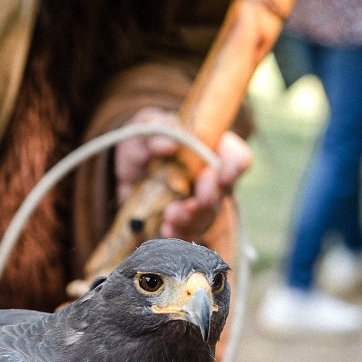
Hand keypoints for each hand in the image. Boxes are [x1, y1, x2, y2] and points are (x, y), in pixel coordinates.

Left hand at [113, 106, 251, 239]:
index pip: (237, 158)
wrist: (125, 169)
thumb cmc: (146, 140)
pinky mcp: (182, 222)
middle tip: (193, 202)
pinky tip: (166, 231)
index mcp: (212, 149)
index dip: (234, 167)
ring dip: (191, 219)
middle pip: (223, 192)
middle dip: (209, 198)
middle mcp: (212, 178)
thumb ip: (158, 131)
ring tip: (170, 216)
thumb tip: (169, 145)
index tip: (220, 176)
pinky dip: (179, 234)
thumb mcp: (147, 127)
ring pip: (207, 217)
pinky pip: (188, 234)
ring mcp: (198, 203)